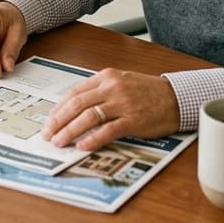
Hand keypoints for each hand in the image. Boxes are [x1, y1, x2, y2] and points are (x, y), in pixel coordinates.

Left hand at [40, 68, 179, 151]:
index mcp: (105, 77)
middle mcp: (111, 87)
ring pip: (88, 116)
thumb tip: (75, 108)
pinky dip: (93, 138)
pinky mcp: (133, 120)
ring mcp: (122, 103)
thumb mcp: (120, 83)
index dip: (59, 108)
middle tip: (48, 134)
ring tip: (59, 142)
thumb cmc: (147, 92)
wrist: (175, 97)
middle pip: (77, 104)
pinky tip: (83, 145)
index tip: (49, 120)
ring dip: (70, 130)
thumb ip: (99, 92)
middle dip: (59, 121)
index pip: (74, 92)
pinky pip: (108, 130)